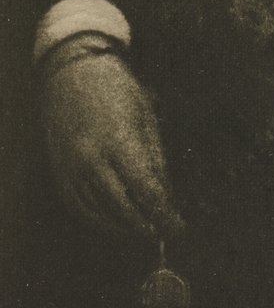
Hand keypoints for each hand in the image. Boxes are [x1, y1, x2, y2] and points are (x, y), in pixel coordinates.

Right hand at [40, 37, 183, 242]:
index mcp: (119, 142)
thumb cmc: (118, 91)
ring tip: (146, 231)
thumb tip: (168, 197)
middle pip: (122, 207)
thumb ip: (156, 161)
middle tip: (165, 233)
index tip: (179, 229)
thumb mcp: (147, 118)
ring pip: (99, 212)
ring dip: (124, 227)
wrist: (72, 75)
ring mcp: (72, 169)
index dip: (164, 214)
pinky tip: (116, 223)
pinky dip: (99, 220)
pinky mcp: (60, 173)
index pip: (146, 190)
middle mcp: (92, 160)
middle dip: (146, 225)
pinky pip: (79, 207)